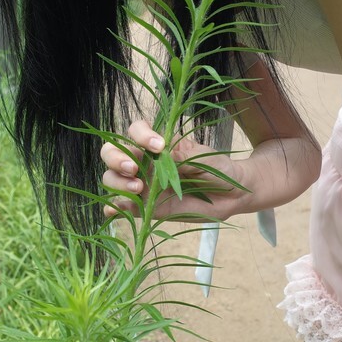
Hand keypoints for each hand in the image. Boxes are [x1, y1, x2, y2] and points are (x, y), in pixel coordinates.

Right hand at [100, 119, 247, 220]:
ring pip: (112, 178)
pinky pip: (123, 207)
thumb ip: (184, 155)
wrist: (230, 195)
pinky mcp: (146, 207)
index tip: (159, 146)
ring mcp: (142, 185)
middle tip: (134, 168)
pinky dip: (114, 208)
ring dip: (117, 182)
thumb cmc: (217, 169)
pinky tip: (112, 210)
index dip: (140, 135)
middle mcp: (145, 162)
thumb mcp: (204, 158)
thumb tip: (162, 152)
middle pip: (112, 152)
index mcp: (157, 144)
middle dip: (116, 158)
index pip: (135, 131)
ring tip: (138, 189)